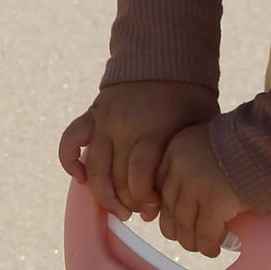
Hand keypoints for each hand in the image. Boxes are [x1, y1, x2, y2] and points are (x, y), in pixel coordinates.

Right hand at [58, 81, 218, 221]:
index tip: (155, 207)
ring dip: (103, 195)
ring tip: (118, 209)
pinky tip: (80, 178)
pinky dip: (69, 161)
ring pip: (94, 168)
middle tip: (139, 212)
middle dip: (128, 203)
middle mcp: (126, 126)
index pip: (140, 175)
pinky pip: (70, 140)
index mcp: (156, 130)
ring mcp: (105, 121)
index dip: (145, 198)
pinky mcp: (92, 114)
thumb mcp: (201, 124)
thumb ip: (188, 156)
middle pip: (117, 178)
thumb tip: (177, 196)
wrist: (165, 57)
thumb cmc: (190, 97)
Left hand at [156, 122, 244, 256]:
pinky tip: (215, 249)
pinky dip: (208, 246)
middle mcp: (178, 166)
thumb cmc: (247, 142)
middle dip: (178, 229)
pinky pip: (205, 233)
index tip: (178, 220)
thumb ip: (195, 161)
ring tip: (204, 247)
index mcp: (175, 149)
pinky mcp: (214, 203)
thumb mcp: (209, 142)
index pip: (159, 187)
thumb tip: (191, 197)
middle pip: (169, 208)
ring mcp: (195, 185)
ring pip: (185, 225)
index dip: (168, 208)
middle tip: (190, 239)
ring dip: (193, 242)